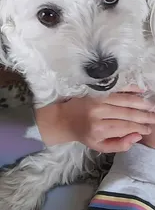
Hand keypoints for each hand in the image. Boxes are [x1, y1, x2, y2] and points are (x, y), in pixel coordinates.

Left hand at [35, 86, 154, 152]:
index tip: (149, 128)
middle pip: (127, 113)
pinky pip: (116, 88)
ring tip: (151, 105)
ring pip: (124, 100)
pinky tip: (140, 90)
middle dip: (144, 115)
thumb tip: (137, 135)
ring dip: (140, 102)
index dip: (140, 127)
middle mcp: (99, 113)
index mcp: (99, 129)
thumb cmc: (84, 134)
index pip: (126, 127)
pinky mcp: (96, 90)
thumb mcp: (99, 147)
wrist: (65, 119)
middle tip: (154, 117)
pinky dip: (129, 88)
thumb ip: (119, 144)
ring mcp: (97, 100)